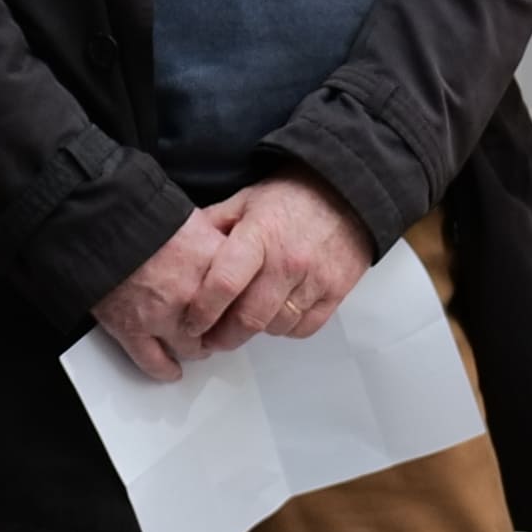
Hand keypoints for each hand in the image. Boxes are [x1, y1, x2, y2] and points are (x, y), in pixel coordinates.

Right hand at [87, 198, 256, 376]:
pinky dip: (164, 370)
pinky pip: (153, 361)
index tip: (239, 309)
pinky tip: (171, 371)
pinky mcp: (132, 329)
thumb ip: (213, 243)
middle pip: (218, 329)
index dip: (240, 306)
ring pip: (189, 348)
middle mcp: (193, 296)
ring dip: (193, 348)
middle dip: (218, 330)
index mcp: (213, 265)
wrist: (96, 221)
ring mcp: (162, 316)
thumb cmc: (140, 215)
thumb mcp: (192, 219)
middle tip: (218, 329)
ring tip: (195, 345)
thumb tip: (226, 254)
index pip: (242, 299)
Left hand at [202, 175, 374, 341]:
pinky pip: (303, 328)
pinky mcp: (336, 292)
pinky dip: (285, 328)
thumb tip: (182, 246)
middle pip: (249, 318)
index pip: (225, 284)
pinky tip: (275, 315)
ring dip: (254, 332)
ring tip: (242, 323)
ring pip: (275, 327)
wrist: (349, 192)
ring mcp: (315, 279)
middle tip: (210, 339)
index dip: (203, 311)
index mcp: (259, 235)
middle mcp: (288, 261)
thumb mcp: (246, 200)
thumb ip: (214, 224)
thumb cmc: (293, 196)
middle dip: (223, 337)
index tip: (190, 324)